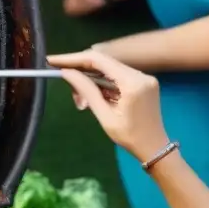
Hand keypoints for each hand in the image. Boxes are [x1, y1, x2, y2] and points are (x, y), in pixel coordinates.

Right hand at [49, 49, 169, 162]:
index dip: (73, 58)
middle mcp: (140, 75)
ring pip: (109, 68)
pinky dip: (101, 81)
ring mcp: (144, 77)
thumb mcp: (104, 115)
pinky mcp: (143, 82)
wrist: (156, 148)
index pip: (98, 60)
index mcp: (132, 83)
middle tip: (60, 76)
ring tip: (77, 95)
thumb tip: (66, 72)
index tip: (53, 60)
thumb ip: (87, 91)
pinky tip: (91, 91)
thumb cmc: (130, 137)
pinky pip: (117, 75)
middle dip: (80, 68)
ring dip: (90, 77)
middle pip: (103, 62)